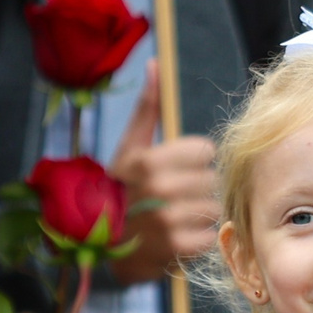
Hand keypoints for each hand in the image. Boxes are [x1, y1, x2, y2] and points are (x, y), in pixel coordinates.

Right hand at [107, 65, 219, 285]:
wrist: (98, 243)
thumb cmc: (119, 188)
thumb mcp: (129, 146)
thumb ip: (148, 107)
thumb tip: (156, 64)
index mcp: (148, 160)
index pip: (206, 151)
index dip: (195, 161)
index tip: (179, 169)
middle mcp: (157, 188)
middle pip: (212, 179)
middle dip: (199, 188)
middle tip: (178, 196)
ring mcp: (167, 220)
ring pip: (214, 207)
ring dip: (201, 214)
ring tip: (179, 217)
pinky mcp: (176, 248)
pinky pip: (210, 235)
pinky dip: (200, 238)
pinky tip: (181, 236)